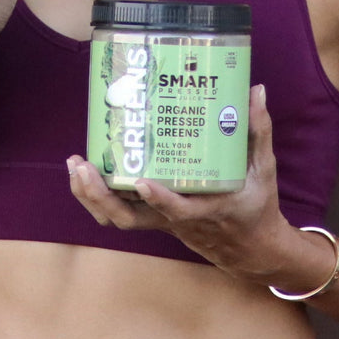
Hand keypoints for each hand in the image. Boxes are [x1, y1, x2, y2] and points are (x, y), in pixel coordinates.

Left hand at [66, 85, 290, 277]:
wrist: (250, 248)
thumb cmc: (256, 205)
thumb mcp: (263, 170)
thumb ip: (258, 131)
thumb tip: (255, 90)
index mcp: (204, 210)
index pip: (176, 211)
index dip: (158, 198)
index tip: (140, 180)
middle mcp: (175, 220)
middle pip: (128, 219)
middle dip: (100, 196)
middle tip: (84, 165)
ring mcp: (160, 221)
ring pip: (117, 218)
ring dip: (91, 196)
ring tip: (76, 164)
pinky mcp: (154, 218)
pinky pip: (119, 212)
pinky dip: (98, 196)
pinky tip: (87, 171)